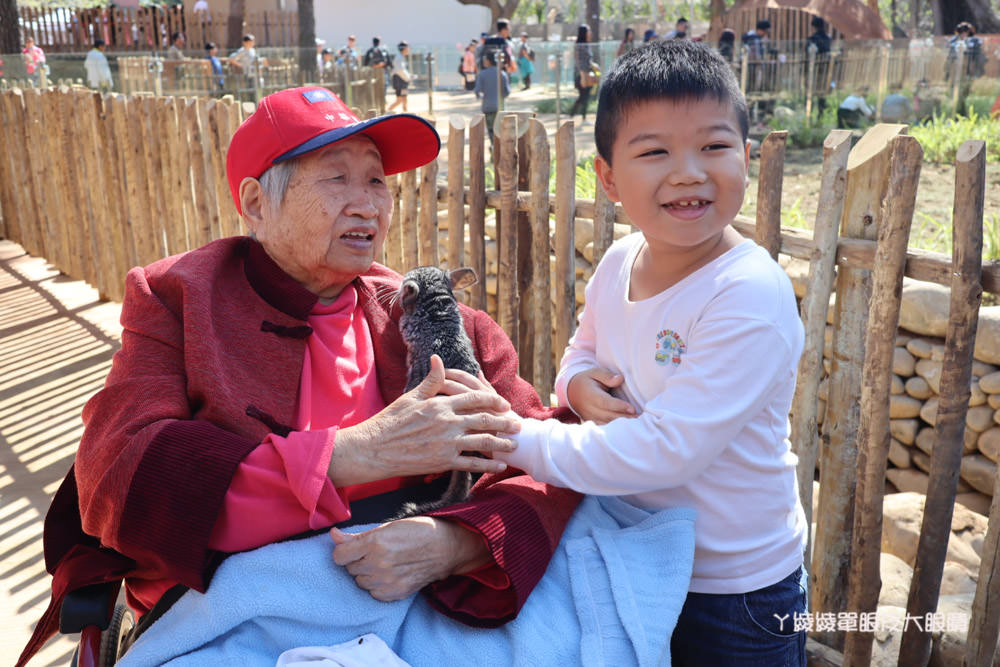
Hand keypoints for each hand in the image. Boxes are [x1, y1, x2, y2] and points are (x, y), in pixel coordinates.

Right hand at [329, 355, 520, 485]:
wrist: (374, 448)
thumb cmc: (390, 421)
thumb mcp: (411, 397)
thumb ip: (430, 380)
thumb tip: (438, 359)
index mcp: (440, 403)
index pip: (474, 398)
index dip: (492, 400)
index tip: (504, 404)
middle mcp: (447, 422)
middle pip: (484, 419)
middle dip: (504, 421)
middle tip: (518, 424)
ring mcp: (447, 442)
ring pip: (482, 441)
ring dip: (501, 443)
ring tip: (514, 445)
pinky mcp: (443, 461)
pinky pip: (471, 463)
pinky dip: (487, 464)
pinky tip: (498, 465)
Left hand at [330, 517, 489, 600]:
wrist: (446, 548)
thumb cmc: (418, 531)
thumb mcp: (387, 526)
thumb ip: (357, 536)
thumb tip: (333, 535)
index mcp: (375, 543)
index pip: (340, 556)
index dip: (344, 551)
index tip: (352, 548)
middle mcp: (378, 564)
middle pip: (350, 568)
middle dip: (359, 560)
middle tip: (376, 552)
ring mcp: (387, 581)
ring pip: (360, 581)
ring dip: (367, 573)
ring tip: (385, 563)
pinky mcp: (395, 593)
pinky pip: (373, 593)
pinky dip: (378, 585)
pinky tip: (390, 574)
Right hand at [565, 367, 636, 424]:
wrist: (572, 392)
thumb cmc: (587, 380)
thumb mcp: (595, 372)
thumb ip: (607, 376)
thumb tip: (620, 379)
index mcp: (590, 395)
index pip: (605, 402)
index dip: (618, 406)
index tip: (632, 408)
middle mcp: (589, 408)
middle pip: (608, 416)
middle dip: (625, 418)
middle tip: (641, 419)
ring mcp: (589, 417)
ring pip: (607, 424)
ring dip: (622, 425)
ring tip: (638, 424)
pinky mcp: (592, 423)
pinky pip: (605, 427)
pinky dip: (616, 429)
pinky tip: (628, 428)